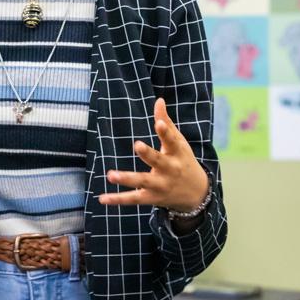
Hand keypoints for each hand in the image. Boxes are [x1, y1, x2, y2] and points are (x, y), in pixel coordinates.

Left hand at [99, 98, 209, 214]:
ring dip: (127, 179)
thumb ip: (166, 123)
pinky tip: (102, 198)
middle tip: (137, 145)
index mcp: (177, 153)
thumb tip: (158, 100)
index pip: (171, 140)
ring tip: (111, 175)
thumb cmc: (183, 160)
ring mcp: (160, 185)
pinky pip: (133, 199)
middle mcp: (170, 170)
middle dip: (148, 154)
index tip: (159, 123)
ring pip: (142, 181)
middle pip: (158, 161)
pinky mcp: (151, 198)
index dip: (165, 131)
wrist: (197, 194)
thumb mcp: (179, 143)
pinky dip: (118, 199)